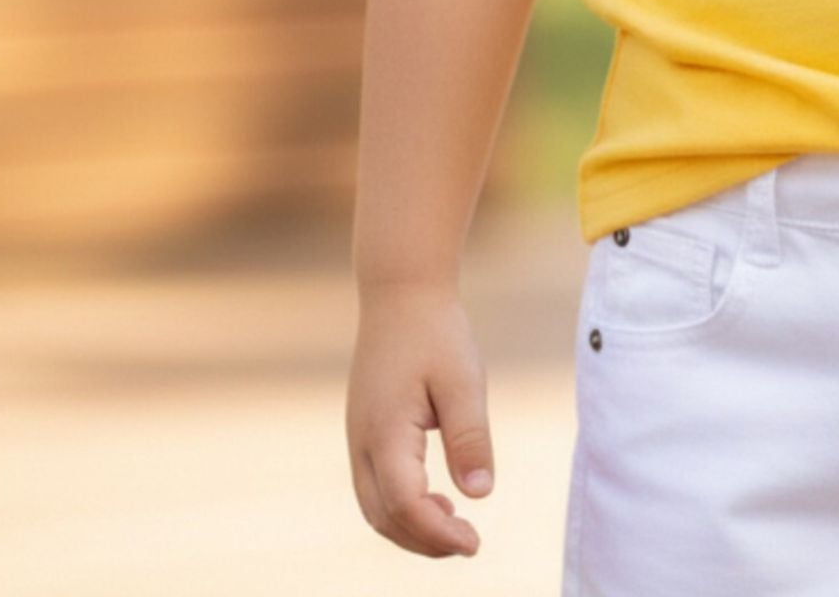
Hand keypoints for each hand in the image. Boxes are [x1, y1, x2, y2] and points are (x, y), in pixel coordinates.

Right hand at [347, 283, 495, 558]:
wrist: (401, 293)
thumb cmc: (436, 333)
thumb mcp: (463, 380)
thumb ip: (469, 437)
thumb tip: (480, 494)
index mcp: (384, 433)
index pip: (405, 504)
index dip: (438, 533)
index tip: (474, 544)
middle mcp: (362, 443)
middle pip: (384, 516)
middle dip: (424, 541)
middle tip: (469, 544)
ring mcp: (357, 439)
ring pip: (374, 507)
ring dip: (411, 529)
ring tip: (455, 528)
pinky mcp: (364, 433)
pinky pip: (375, 487)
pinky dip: (401, 508)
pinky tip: (437, 502)